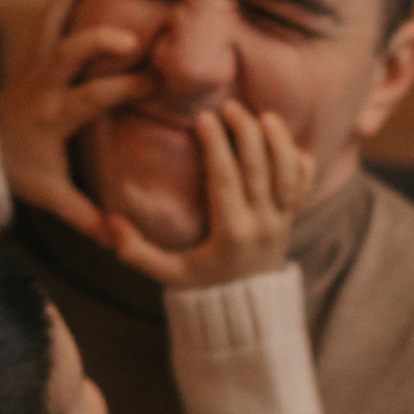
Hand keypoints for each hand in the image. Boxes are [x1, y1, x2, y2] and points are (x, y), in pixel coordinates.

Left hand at [0, 0, 148, 246]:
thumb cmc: (21, 172)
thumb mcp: (53, 197)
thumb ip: (87, 217)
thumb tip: (120, 239)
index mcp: (53, 118)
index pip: (92, 98)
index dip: (124, 88)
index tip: (155, 81)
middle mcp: (42, 85)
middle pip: (69, 53)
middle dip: (100, 40)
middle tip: (132, 38)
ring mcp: (34, 65)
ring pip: (51, 23)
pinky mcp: (31, 55)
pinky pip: (47, 18)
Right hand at [96, 105, 312, 293]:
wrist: (247, 307)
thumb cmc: (202, 284)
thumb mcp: (167, 273)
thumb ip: (135, 252)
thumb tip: (109, 225)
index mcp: (230, 234)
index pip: (225, 180)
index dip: (216, 146)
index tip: (203, 118)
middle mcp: (261, 224)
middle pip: (259, 168)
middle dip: (246, 132)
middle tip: (229, 106)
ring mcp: (282, 220)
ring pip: (288, 172)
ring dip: (278, 140)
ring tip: (263, 115)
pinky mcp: (293, 216)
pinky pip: (305, 184)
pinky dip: (299, 159)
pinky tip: (285, 140)